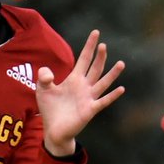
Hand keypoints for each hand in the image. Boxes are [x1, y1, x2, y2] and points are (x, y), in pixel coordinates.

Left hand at [36, 30, 124, 156]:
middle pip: (95, 68)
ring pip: (103, 83)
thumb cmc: (50, 109)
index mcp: (74, 79)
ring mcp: (88, 98)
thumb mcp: (42, 90)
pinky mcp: (90, 110)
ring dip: (112, 74)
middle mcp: (84, 86)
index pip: (84, 59)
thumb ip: (43, 77)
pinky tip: (121, 89)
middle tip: (103, 45)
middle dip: (99, 57)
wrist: (53, 130)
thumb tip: (48, 72)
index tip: (96, 32)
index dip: (89, 46)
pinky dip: (112, 96)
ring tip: (121, 63)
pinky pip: (103, 101)